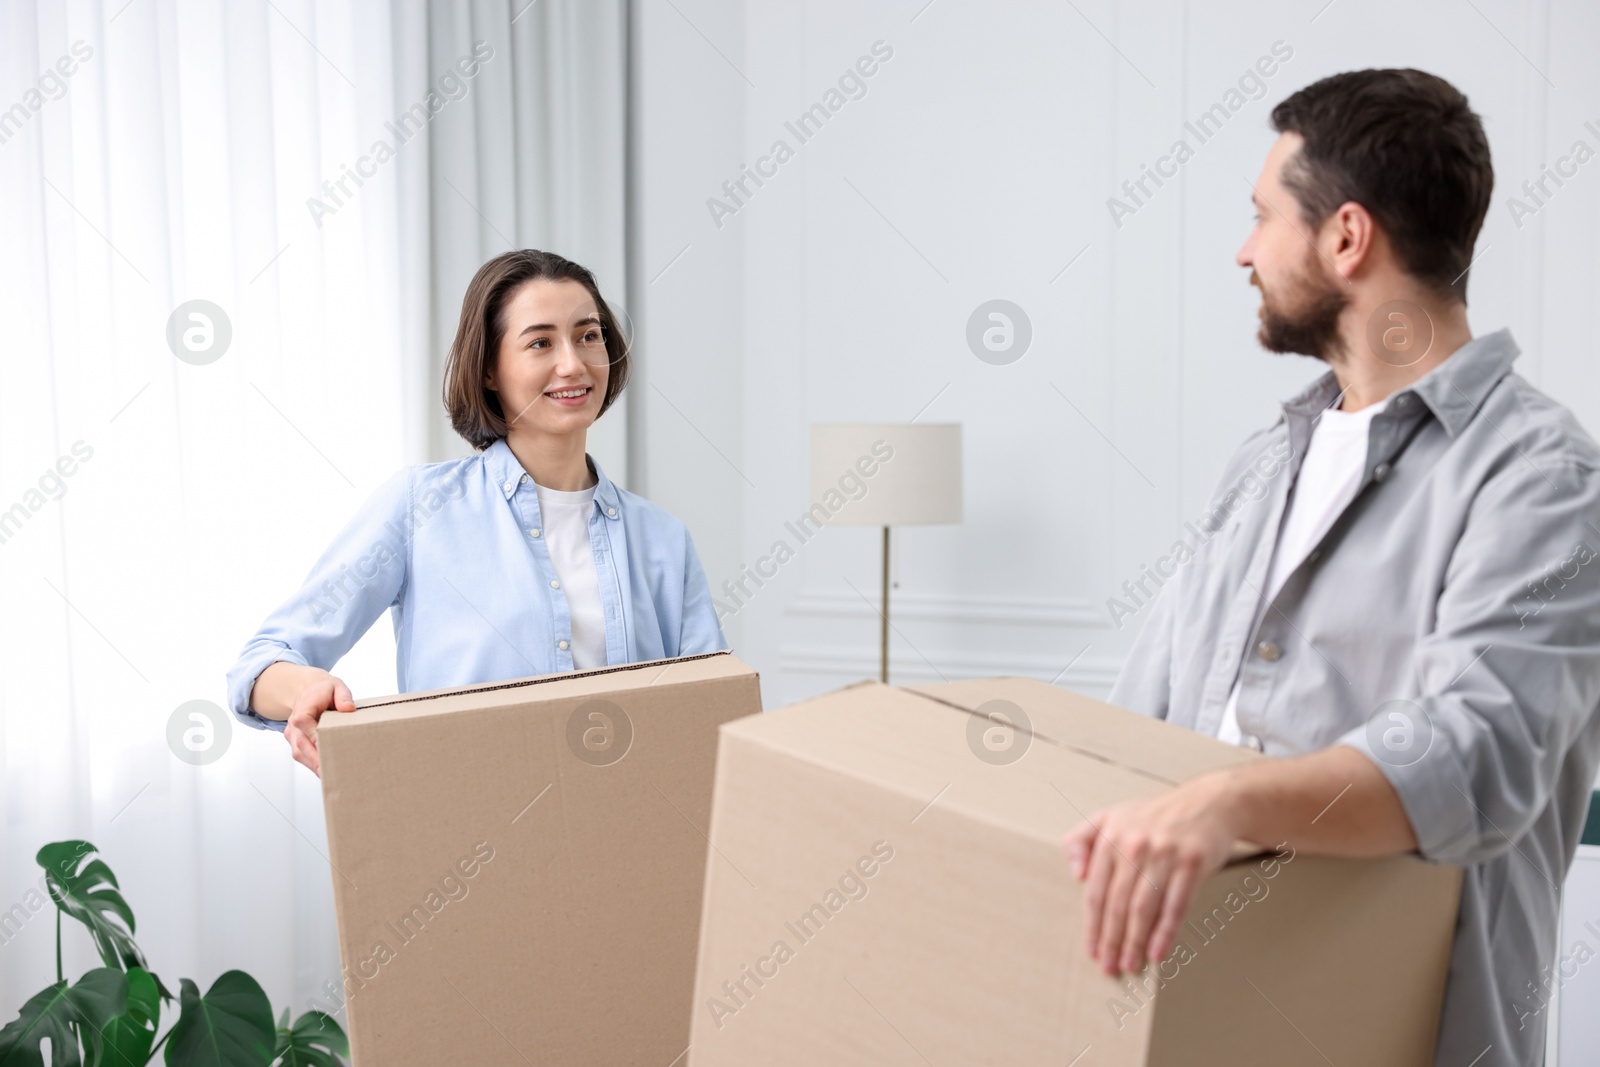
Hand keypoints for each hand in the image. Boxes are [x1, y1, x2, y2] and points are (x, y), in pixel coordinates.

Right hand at [283, 673, 355, 776]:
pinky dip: (312, 764)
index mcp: (302, 709)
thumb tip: (348, 708)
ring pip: (299, 753)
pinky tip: (324, 772)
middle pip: (301, 744)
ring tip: (330, 777)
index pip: (303, 723)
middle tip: (331, 772)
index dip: (314, 737)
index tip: (326, 748)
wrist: (308, 691)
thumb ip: (343, 696)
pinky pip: (301, 755)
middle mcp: (293, 724)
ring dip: (313, 765)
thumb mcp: (336, 686)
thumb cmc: (323, 691)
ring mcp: (292, 735)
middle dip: (316, 759)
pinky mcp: (295, 742)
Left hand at [1062, 772, 1245, 974]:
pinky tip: (1158, 951)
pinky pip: (1176, 904)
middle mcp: (1135, 844)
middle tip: (1109, 966)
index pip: (1097, 890)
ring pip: (1144, 907)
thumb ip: (1083, 839)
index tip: (1092, 949)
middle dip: (1112, 940)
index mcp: (1112, 835)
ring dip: (1135, 941)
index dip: (1093, 924)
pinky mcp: (1192, 862)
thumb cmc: (1158, 815)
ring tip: (1130, 965)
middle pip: (1118, 903)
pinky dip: (1165, 932)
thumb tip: (1076, 874)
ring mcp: (1164, 853)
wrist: (1210, 802)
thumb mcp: (1112, 816)